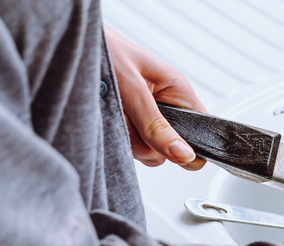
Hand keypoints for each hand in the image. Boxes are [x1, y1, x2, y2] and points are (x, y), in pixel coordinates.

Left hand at [104, 25, 206, 169]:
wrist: (72, 44)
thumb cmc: (105, 50)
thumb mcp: (132, 90)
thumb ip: (157, 126)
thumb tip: (184, 155)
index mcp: (179, 92)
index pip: (203, 131)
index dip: (192, 147)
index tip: (170, 148)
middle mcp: (167, 107)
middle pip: (172, 149)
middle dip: (148, 144)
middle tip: (128, 120)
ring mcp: (148, 118)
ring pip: (149, 151)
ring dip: (127, 139)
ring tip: (112, 112)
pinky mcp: (130, 125)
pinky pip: (130, 146)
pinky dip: (116, 138)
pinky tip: (107, 118)